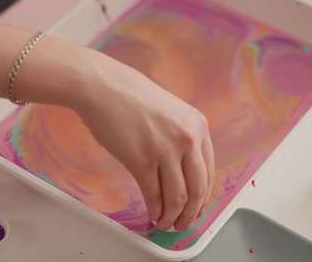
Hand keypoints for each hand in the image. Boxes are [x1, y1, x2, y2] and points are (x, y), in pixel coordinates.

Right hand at [76, 51, 214, 231]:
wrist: (102, 87)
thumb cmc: (130, 95)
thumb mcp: (171, 111)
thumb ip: (181, 137)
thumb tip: (182, 170)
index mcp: (198, 126)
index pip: (209, 172)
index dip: (203, 197)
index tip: (197, 208)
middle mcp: (188, 139)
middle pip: (198, 189)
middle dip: (191, 213)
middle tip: (183, 224)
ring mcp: (165, 150)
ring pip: (178, 197)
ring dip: (173, 216)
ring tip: (166, 224)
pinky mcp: (142, 160)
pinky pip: (154, 194)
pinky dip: (155, 210)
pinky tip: (152, 214)